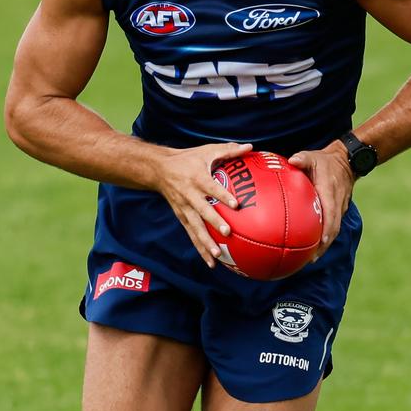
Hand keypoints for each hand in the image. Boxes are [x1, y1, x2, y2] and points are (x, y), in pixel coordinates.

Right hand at [151, 141, 252, 267]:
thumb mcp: (207, 150)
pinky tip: (212, 263)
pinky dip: (200, 249)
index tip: (236, 204)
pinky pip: (192, 235)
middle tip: (227, 233)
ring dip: (205, 243)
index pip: (211, 188)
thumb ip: (228, 150)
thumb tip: (250, 147)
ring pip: (195, 228)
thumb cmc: (188, 159)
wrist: (159, 169)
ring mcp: (184, 208)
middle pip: (202, 211)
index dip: (223, 196)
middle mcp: (189, 195)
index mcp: (197, 178)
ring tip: (217, 256)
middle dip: (214, 222)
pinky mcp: (181, 217)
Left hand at [288, 141, 354, 258]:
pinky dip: (324, 238)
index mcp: (330, 191)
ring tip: (310, 259)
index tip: (321, 240)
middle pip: (333, 228)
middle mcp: (337, 202)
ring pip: (334, 230)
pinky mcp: (338, 210)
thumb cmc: (325, 161)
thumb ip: (303, 159)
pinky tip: (312, 247)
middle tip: (311, 258)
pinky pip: (332, 226)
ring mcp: (339, 208)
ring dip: (324, 245)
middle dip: (324, 245)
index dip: (327, 227)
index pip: (331, 212)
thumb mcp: (313, 156)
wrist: (346, 161)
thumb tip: (292, 160)